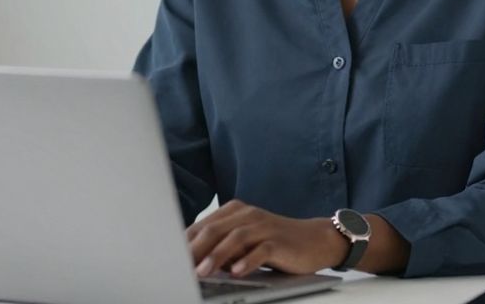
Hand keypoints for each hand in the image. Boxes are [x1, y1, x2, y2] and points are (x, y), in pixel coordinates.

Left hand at [186, 200, 346, 277]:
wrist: (315, 240)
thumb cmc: (275, 243)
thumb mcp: (245, 242)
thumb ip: (222, 246)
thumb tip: (191, 261)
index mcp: (235, 212)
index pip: (203, 227)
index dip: (185, 244)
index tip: (170, 261)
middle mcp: (248, 215)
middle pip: (215, 230)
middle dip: (194, 250)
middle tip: (179, 267)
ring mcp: (264, 226)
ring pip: (235, 238)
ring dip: (216, 256)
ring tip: (202, 273)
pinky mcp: (279, 240)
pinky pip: (261, 250)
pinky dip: (247, 261)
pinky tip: (236, 272)